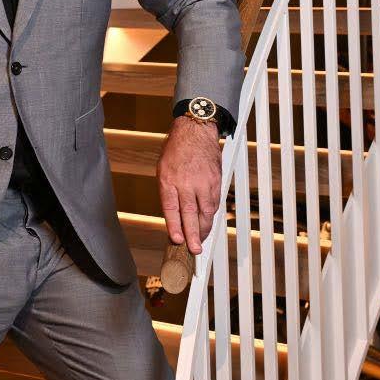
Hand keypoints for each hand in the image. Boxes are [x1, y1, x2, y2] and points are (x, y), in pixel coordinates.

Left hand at [157, 116, 221, 254]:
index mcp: (169, 180)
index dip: (174, 227)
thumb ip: (168, 193)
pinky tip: (207, 220)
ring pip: (206, 211)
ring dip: (204, 227)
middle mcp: (187, 182)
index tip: (177, 240)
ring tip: (201, 239)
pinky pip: (214, 202)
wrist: (196, 130)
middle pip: (191, 214)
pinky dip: (211, 214)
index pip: (172, 209)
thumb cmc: (177, 149)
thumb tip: (173, 216)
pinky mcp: (216, 180)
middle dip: (193, 235)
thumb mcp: (163, 169)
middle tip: (195, 250)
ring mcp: (204, 181)